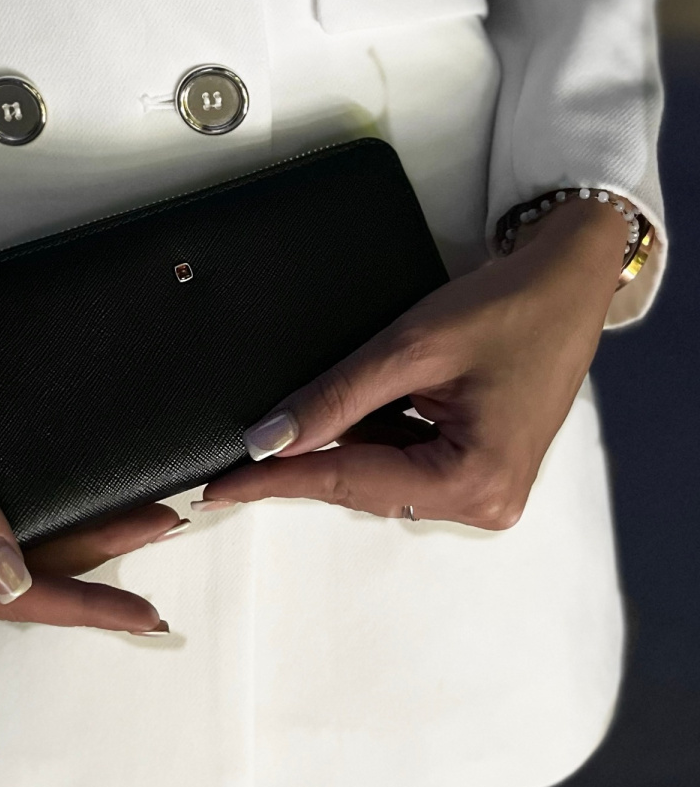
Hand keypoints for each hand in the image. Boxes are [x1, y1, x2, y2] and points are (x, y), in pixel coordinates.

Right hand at [0, 234, 180, 630]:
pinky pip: (6, 530)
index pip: (3, 595)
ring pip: (18, 558)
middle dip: (94, 572)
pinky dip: (55, 525)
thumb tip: (9, 579)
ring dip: (83, 546)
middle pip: (18, 582)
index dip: (78, 605)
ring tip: (149, 521)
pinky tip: (97, 511)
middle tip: (163, 535)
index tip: (141, 612)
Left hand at [198, 197, 627, 528]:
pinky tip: (359, 410)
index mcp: (474, 481)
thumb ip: (333, 399)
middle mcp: (484, 502)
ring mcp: (484, 491)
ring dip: (342, 444)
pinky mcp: (478, 472)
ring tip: (320, 410)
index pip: (349, 483)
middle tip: (244, 451)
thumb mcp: (409, 349)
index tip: (220, 489)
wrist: (567, 283)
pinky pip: (403, 465)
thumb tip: (266, 440)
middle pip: (363, 488)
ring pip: (379, 477)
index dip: (277, 481)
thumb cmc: (508, 306)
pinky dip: (371, 438)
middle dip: (308, 460)